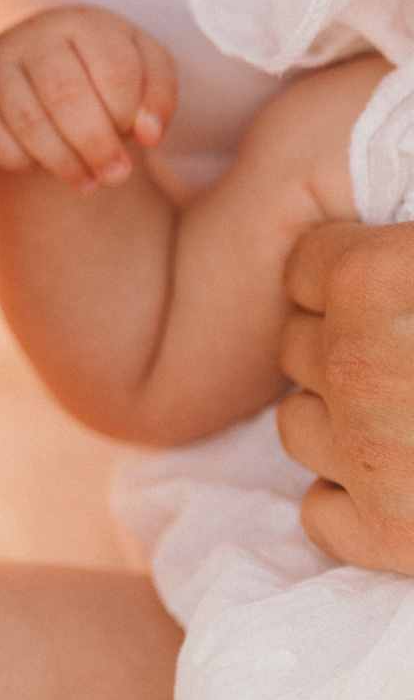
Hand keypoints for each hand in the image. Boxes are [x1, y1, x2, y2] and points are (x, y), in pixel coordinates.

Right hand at [0, 6, 176, 192]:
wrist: (42, 63)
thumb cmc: (101, 70)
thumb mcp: (144, 70)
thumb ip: (159, 96)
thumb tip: (147, 135)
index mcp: (84, 24)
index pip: (115, 70)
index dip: (129, 115)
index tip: (139, 141)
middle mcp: (34, 37)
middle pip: (67, 95)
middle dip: (96, 145)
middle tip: (115, 176)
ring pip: (27, 120)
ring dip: (63, 161)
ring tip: (87, 183)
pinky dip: (21, 161)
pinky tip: (41, 165)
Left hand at [280, 221, 413, 573]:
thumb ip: (394, 258)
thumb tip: (385, 166)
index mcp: (383, 278)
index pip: (306, 267)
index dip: (356, 284)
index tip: (401, 303)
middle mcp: (361, 362)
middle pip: (297, 347)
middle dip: (348, 356)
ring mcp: (372, 452)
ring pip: (299, 426)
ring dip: (348, 431)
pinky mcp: (391, 534)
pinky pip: (321, 514)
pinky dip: (360, 510)